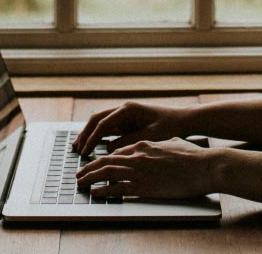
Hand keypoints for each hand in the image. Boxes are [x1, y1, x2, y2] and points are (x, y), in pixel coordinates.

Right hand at [72, 101, 188, 156]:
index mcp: (128, 109)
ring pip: (101, 123)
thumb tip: (108, 148)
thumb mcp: (150, 136)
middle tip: (76, 149)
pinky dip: (99, 136)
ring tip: (79, 148)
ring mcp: (126, 115)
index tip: (84, 152)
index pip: (103, 123)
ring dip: (90, 134)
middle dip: (85, 134)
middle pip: (97, 119)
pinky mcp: (129, 122)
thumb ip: (128, 142)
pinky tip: (93, 146)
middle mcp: (124, 109)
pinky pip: (109, 128)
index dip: (92, 138)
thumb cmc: (170, 126)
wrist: (184, 120)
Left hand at [75, 138, 215, 198]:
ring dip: (90, 178)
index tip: (97, 164)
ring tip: (80, 183)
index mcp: (145, 145)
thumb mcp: (174, 144)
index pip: (118, 151)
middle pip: (106, 160)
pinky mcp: (144, 187)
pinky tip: (95, 193)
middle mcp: (138, 156)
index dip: (104, 158)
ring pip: (106, 172)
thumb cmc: (194, 157)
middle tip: (80, 173)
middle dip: (90, 167)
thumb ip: (163, 145)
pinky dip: (102, 190)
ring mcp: (140, 171)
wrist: (204, 167)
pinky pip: (116, 188)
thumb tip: (162, 145)